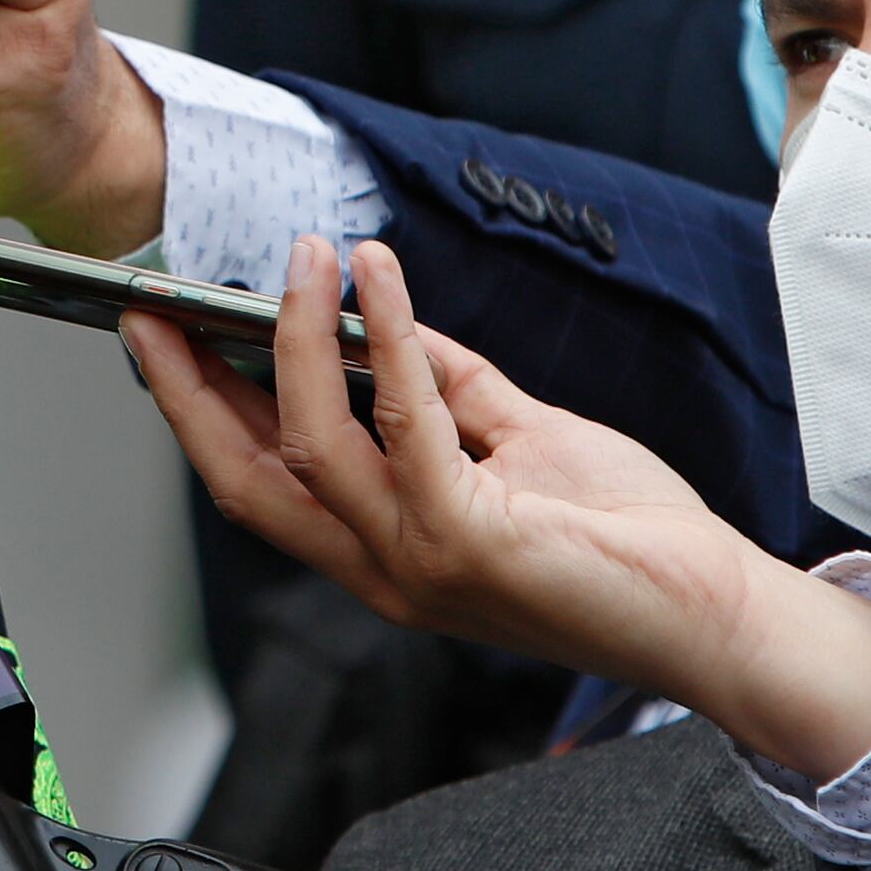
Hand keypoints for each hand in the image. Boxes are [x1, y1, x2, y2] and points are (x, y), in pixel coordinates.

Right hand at [126, 238, 870, 780]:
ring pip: (310, 442)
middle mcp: (384, 567)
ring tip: (301, 258)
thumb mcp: (520, 440)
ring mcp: (418, 562)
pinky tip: (377, 276)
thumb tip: (388, 316)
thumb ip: (448, 387)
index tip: (168, 336)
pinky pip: (405, 422)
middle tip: (155, 308)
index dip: (203, 409)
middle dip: (188, 388)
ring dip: (294, 336)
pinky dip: (386, 337)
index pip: (263, 479)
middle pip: (248, 475)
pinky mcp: (467, 542)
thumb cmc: (632, 541)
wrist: (714, 611)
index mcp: (386, 550)